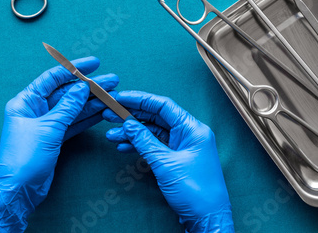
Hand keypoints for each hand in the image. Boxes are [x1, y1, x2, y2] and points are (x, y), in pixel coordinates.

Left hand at [0, 57, 118, 232]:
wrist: (19, 190)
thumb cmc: (24, 158)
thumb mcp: (48, 128)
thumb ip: (67, 107)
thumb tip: (81, 88)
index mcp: (25, 102)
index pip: (52, 78)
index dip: (73, 68)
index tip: (94, 63)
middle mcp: (34, 110)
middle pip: (66, 93)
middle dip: (89, 87)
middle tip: (111, 80)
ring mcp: (45, 124)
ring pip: (72, 108)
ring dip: (92, 102)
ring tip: (113, 95)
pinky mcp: (53, 138)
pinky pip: (73, 123)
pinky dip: (87, 118)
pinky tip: (103, 111)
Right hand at [103, 91, 233, 232]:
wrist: (207, 219)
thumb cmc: (196, 192)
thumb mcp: (165, 163)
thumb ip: (145, 141)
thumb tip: (129, 124)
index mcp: (192, 129)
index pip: (163, 106)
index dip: (140, 100)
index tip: (120, 98)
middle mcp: (188, 133)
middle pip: (156, 117)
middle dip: (132, 116)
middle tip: (110, 114)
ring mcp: (182, 146)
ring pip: (153, 132)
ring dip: (132, 132)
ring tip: (112, 134)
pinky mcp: (176, 158)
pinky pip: (155, 145)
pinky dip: (139, 145)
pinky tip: (123, 146)